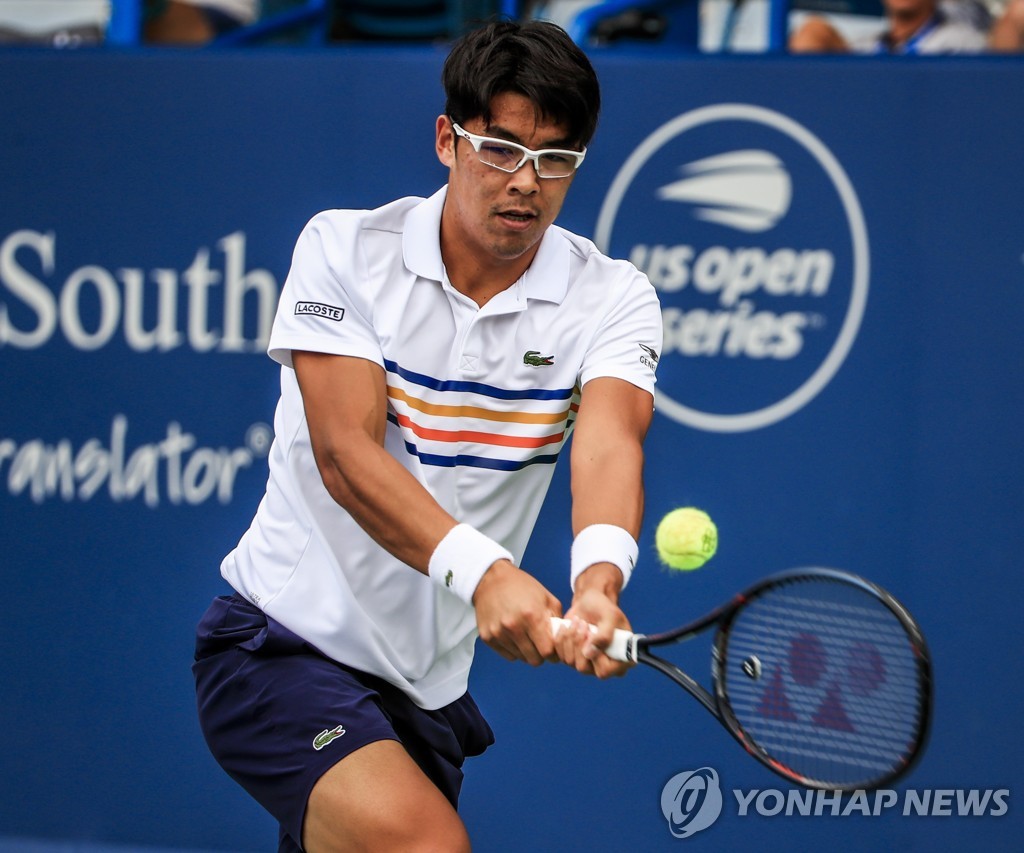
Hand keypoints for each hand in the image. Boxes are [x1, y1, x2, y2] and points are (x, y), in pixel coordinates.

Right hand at [473, 560, 562, 665]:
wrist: (491, 579)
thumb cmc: (522, 587)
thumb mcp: (546, 597)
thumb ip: (557, 620)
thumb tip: (565, 640)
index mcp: (531, 615)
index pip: (547, 651)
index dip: (553, 653)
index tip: (553, 650)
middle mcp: (513, 626)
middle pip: (534, 659)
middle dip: (541, 655)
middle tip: (540, 645)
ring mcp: (498, 633)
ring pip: (521, 658)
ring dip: (527, 652)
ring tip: (527, 637)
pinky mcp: (487, 636)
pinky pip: (507, 655)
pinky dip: (514, 650)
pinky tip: (514, 636)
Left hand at [555, 564, 631, 678]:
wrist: (590, 603)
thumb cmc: (604, 609)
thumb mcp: (610, 617)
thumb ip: (604, 636)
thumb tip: (589, 654)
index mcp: (620, 659)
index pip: (605, 671)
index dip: (595, 655)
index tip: (592, 634)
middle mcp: (603, 665)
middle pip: (583, 668)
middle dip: (580, 643)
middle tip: (584, 624)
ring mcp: (587, 664)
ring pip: (570, 661)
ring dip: (571, 637)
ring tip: (579, 621)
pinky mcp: (572, 657)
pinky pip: (560, 654)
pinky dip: (562, 637)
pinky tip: (568, 625)